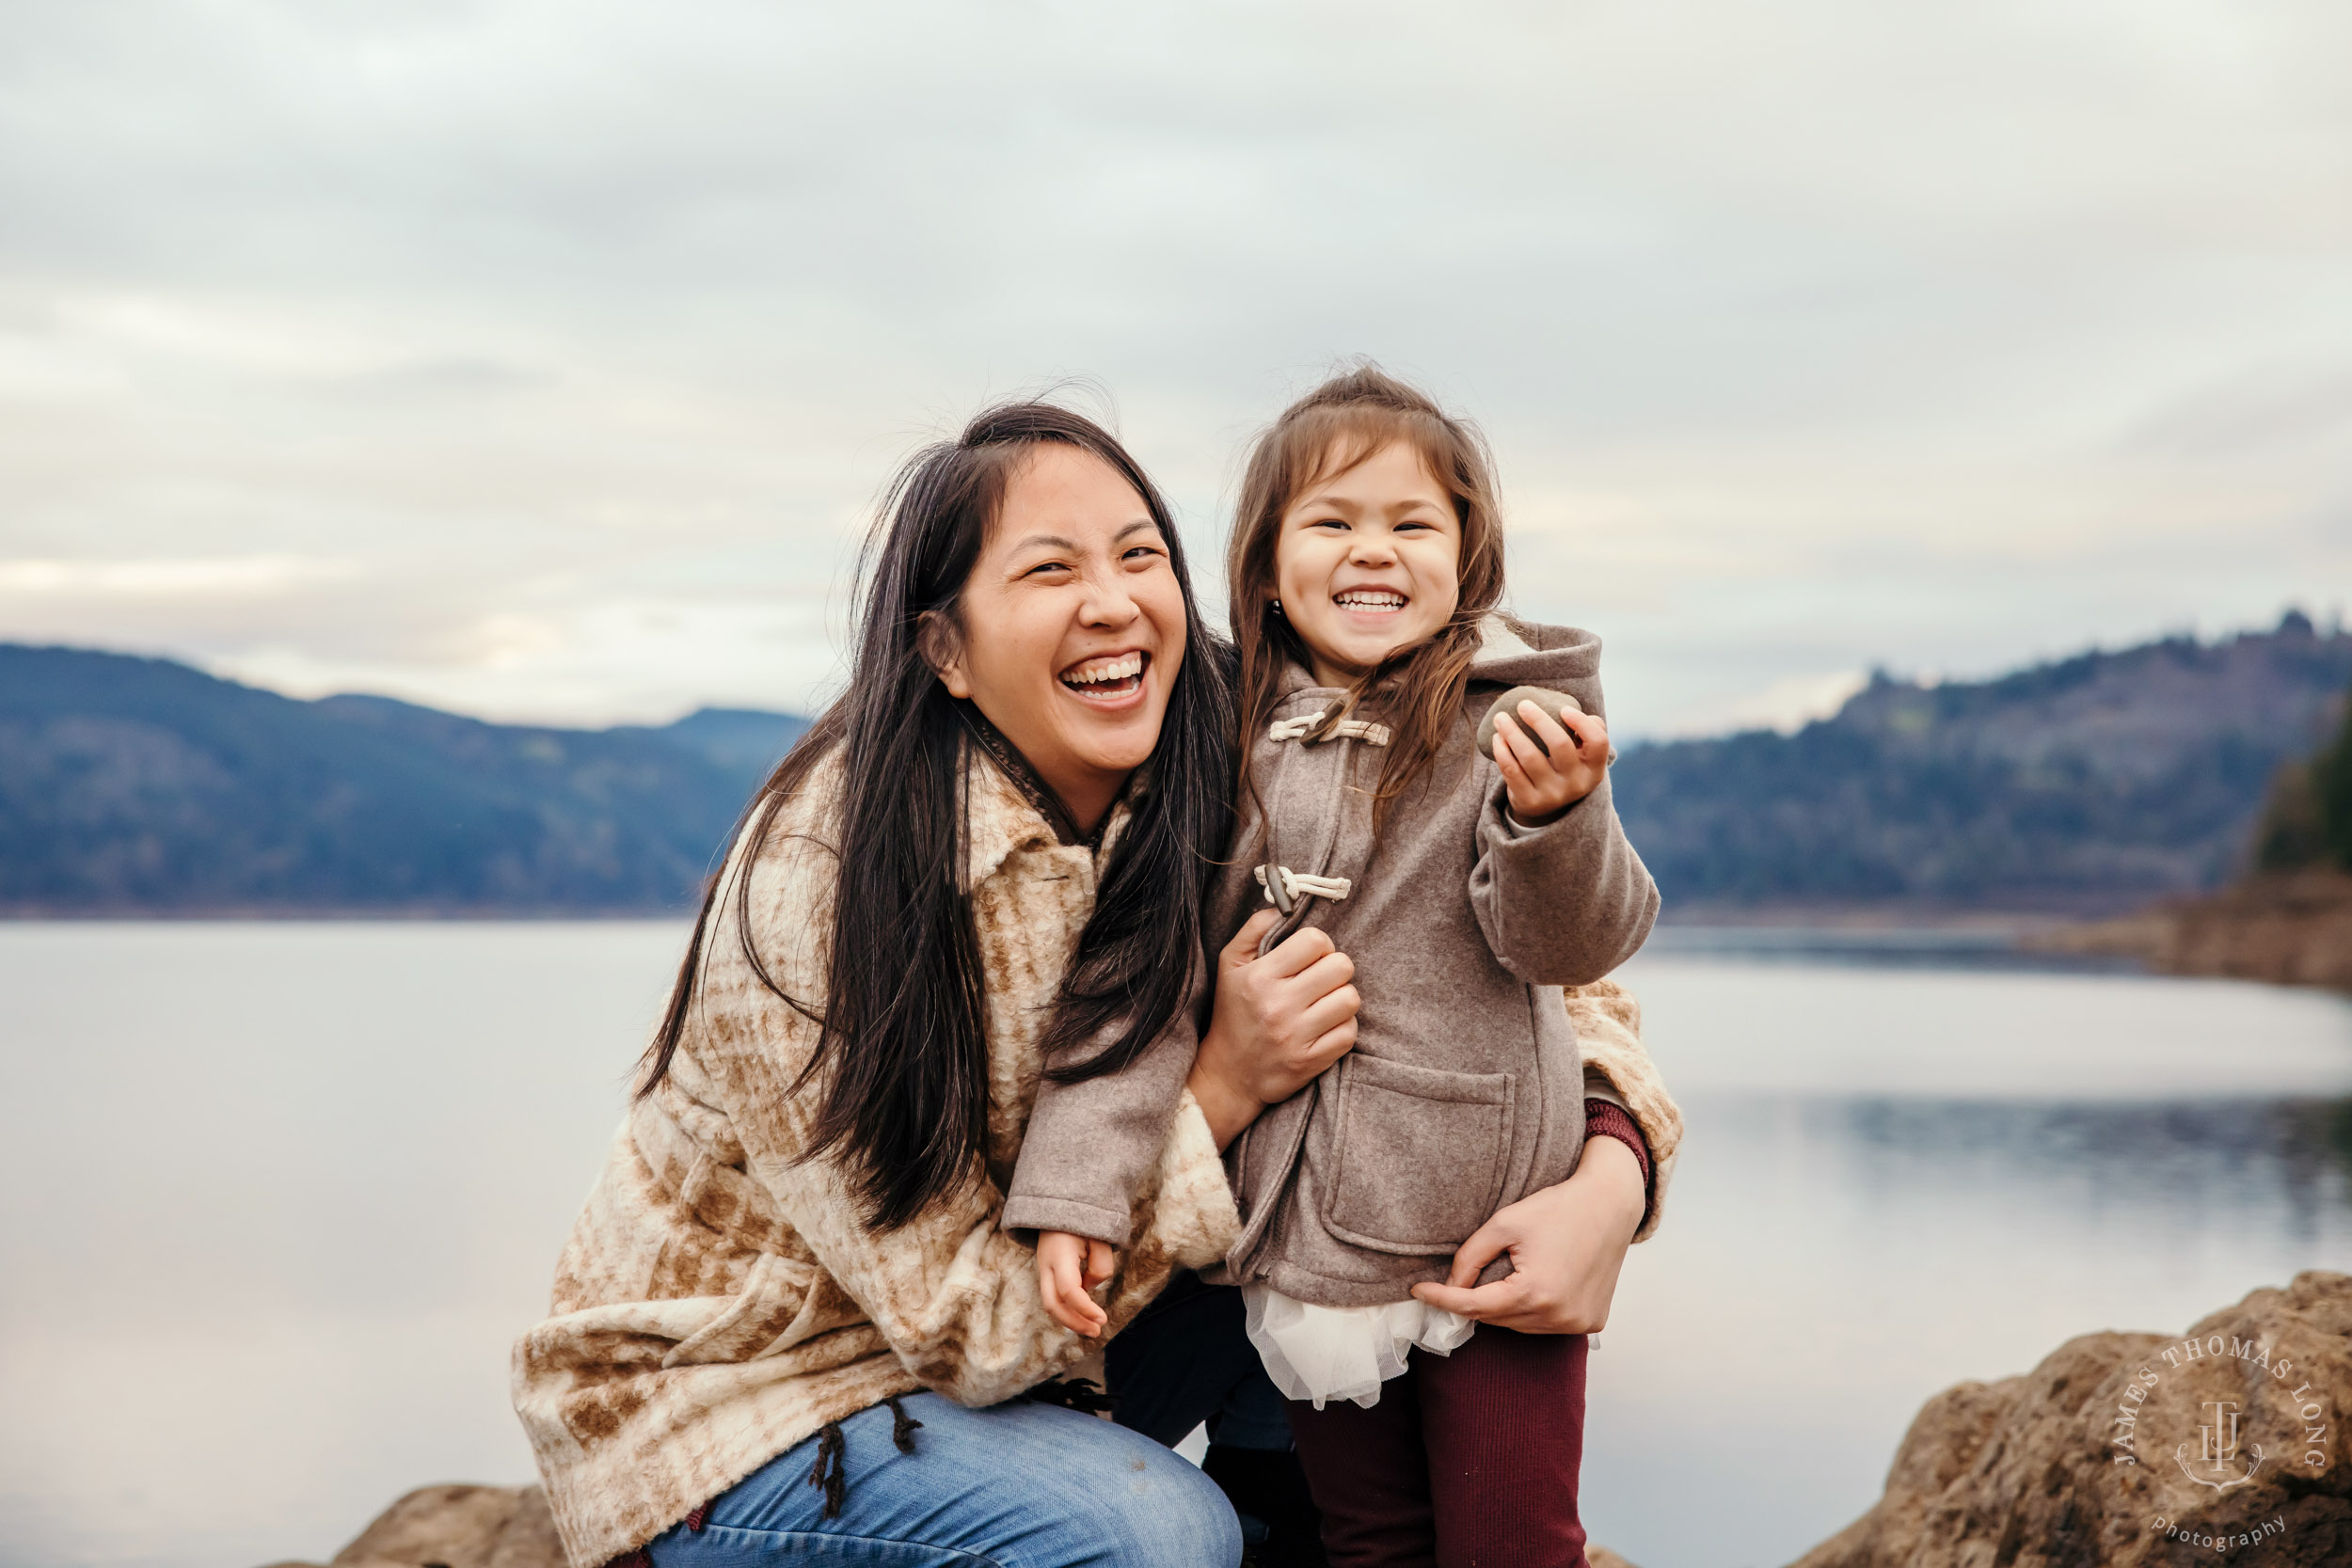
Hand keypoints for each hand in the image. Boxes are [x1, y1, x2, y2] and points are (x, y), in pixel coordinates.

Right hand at [1036, 1230, 1114, 1337]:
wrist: (1058, 1204)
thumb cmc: (1083, 1220)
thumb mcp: (1100, 1238)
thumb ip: (1100, 1266)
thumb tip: (1089, 1289)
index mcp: (1059, 1254)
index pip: (1069, 1290)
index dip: (1085, 1309)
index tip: (1103, 1319)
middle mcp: (1046, 1264)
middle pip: (1052, 1304)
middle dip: (1074, 1322)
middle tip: (1096, 1331)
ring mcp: (1043, 1269)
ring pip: (1051, 1303)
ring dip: (1071, 1319)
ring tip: (1093, 1328)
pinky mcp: (1047, 1272)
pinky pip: (1055, 1296)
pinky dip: (1069, 1308)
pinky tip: (1085, 1314)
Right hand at [1187, 909, 1360, 1149]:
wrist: (1228, 1075)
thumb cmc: (1233, 1013)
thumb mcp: (1230, 966)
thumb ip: (1254, 929)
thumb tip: (1284, 908)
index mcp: (1260, 977)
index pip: (1315, 941)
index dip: (1319, 945)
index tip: (1311, 957)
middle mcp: (1278, 1006)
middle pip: (1341, 967)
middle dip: (1334, 969)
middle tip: (1320, 979)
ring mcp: (1296, 1036)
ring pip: (1351, 999)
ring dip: (1341, 998)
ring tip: (1324, 1003)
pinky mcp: (1310, 1061)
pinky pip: (1350, 1033)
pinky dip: (1342, 1027)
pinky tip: (1325, 1026)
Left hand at [1409, 1136, 1643, 1332]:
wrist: (1610, 1204)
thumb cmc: (1558, 1207)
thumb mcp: (1505, 1223)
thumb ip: (1470, 1257)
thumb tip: (1451, 1285)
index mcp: (1535, 1293)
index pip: (1473, 1307)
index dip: (1441, 1298)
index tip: (1417, 1289)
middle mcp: (1558, 1316)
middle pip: (1496, 1318)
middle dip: (1475, 1299)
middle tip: (1465, 1275)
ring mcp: (1577, 1324)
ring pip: (1520, 1325)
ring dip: (1505, 1307)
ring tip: (1510, 1273)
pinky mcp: (1591, 1323)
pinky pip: (1547, 1325)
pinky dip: (1534, 1311)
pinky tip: (1539, 1284)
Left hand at [1492, 700, 1608, 825]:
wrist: (1546, 808)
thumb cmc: (1564, 767)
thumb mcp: (1582, 756)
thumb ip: (1584, 731)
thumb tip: (1571, 710)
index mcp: (1594, 769)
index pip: (1598, 742)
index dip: (1582, 722)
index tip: (1563, 709)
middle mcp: (1577, 784)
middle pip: (1560, 744)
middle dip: (1539, 719)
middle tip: (1522, 705)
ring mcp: (1553, 795)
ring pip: (1530, 756)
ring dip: (1511, 732)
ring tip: (1501, 718)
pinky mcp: (1529, 801)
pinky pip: (1511, 770)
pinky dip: (1502, 751)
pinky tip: (1498, 738)